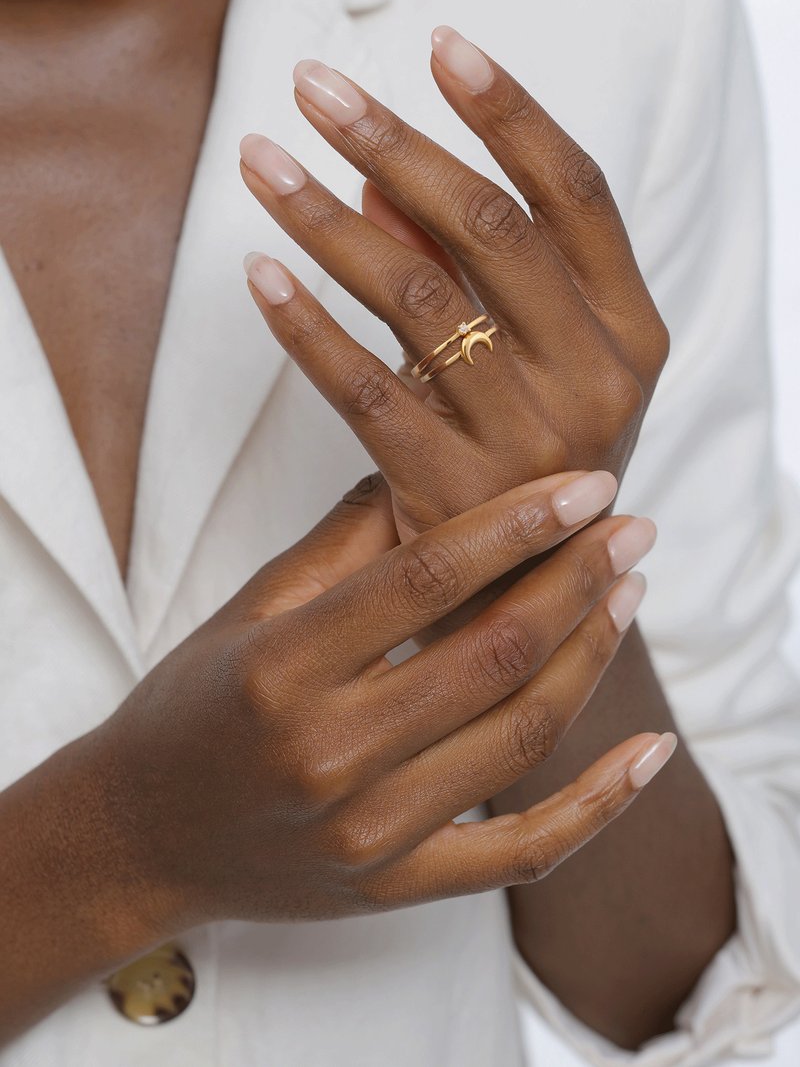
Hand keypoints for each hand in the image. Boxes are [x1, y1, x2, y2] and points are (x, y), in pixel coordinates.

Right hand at [89, 473, 667, 935]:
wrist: (140, 836)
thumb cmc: (191, 708)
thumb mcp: (247, 610)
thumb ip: (342, 545)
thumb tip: (430, 469)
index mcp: (281, 670)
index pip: (426, 579)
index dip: (519, 524)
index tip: (587, 485)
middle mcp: (328, 756)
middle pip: (492, 654)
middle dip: (578, 580)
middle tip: (633, 529)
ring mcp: (368, 834)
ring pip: (520, 737)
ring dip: (592, 659)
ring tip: (628, 595)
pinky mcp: (395, 886)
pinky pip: (522, 852)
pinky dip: (599, 805)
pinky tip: (653, 752)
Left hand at [239, 27, 669, 541]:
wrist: (530, 596)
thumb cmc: (530, 454)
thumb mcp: (536, 359)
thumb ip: (471, 271)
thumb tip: (376, 177)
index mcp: (632, 331)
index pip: (576, 194)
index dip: (509, 112)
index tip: (439, 48)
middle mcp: (596, 379)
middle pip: (489, 229)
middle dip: (393, 141)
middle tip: (313, 87)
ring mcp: (528, 442)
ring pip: (418, 297)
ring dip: (326, 217)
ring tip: (259, 162)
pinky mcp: (452, 493)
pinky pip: (365, 391)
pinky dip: (305, 326)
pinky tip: (258, 275)